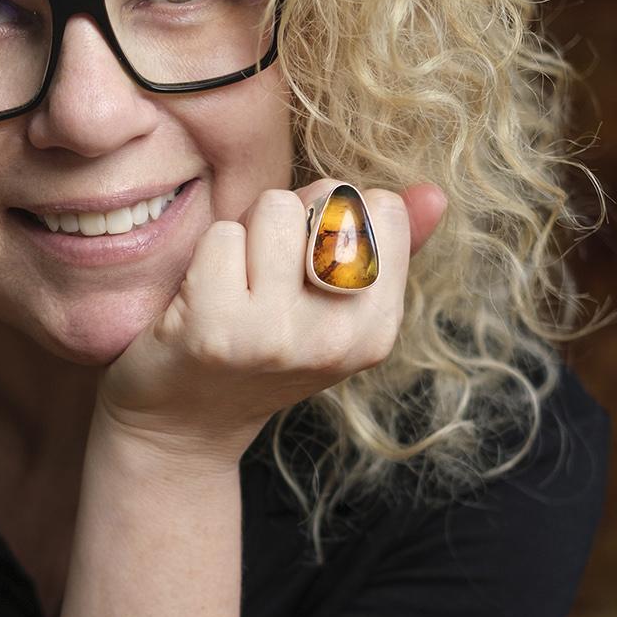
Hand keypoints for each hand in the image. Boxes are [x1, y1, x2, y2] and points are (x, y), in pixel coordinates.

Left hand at [95, 180, 446, 469]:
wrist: (181, 424)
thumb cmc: (259, 350)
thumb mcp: (335, 311)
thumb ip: (387, 250)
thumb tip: (434, 193)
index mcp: (375, 332)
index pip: (381, 207)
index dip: (336, 215)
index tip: (307, 260)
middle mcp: (334, 337)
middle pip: (330, 199)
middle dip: (292, 216)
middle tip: (263, 273)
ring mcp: (274, 335)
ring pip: (273, 207)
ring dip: (246, 230)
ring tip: (233, 279)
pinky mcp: (215, 327)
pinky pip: (222, 234)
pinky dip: (206, 252)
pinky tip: (201, 296)